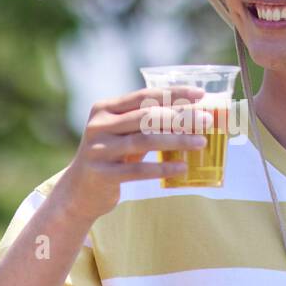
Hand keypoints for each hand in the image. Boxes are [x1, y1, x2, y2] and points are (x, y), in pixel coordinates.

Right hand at [56, 86, 212, 221]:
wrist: (78, 191)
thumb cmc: (110, 157)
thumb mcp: (122, 134)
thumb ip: (145, 123)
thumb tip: (191, 115)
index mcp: (104, 109)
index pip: (144, 95)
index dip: (174, 94)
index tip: (200, 95)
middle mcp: (99, 126)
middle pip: (147, 116)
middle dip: (181, 117)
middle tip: (207, 120)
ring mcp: (99, 150)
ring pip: (145, 140)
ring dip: (178, 140)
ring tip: (201, 142)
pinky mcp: (103, 175)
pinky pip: (138, 170)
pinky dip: (163, 169)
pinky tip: (183, 168)